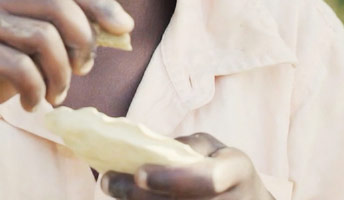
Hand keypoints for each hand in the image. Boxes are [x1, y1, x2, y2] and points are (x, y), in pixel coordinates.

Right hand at [0, 0, 132, 134]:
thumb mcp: (23, 55)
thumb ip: (56, 42)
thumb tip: (109, 36)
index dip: (99, 3)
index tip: (126, 26)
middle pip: (58, 5)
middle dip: (83, 40)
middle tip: (83, 71)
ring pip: (44, 38)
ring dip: (61, 75)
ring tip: (54, 96)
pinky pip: (20, 68)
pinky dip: (36, 91)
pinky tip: (31, 104)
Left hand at [101, 133, 273, 198]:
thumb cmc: (225, 168)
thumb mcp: (215, 149)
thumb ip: (187, 147)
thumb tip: (146, 149)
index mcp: (236, 170)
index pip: (206, 178)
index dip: (172, 178)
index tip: (139, 173)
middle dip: (139, 194)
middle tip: (107, 180)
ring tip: (112, 186)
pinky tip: (127, 197)